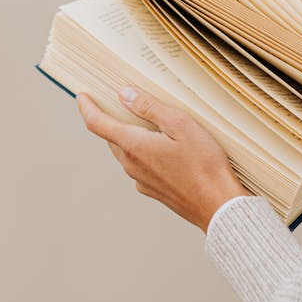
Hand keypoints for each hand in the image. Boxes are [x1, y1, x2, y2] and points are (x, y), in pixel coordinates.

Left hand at [77, 86, 245, 230]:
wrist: (219, 207)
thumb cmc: (205, 165)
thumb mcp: (180, 125)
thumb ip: (149, 107)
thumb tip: (124, 94)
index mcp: (134, 146)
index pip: (97, 124)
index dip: (87, 107)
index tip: (82, 96)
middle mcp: (132, 165)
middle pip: (112, 137)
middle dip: (112, 119)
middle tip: (119, 102)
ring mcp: (141, 180)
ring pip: (126, 152)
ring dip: (129, 135)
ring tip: (146, 121)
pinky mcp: (153, 190)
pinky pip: (140, 165)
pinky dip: (143, 151)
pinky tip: (164, 147)